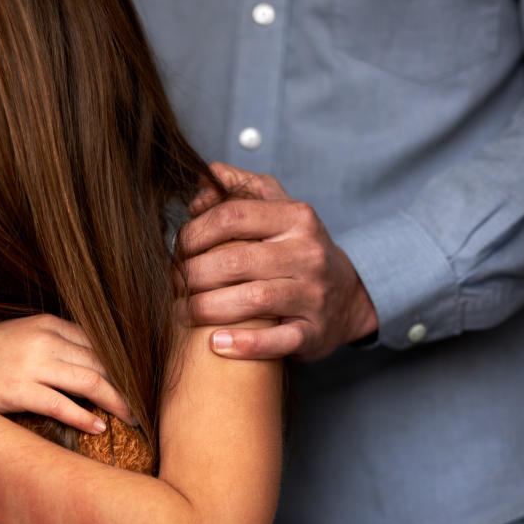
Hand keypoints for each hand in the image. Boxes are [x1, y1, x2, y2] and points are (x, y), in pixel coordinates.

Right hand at [0, 315, 133, 433]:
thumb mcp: (18, 337)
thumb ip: (52, 342)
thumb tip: (90, 361)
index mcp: (46, 322)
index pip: (98, 341)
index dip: (124, 362)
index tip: (142, 378)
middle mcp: (42, 339)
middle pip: (101, 361)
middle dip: (128, 382)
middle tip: (148, 401)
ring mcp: (30, 364)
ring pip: (89, 382)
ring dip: (117, 402)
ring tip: (134, 417)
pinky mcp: (18, 390)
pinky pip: (61, 405)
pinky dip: (85, 418)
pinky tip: (100, 428)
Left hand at [178, 162, 377, 360]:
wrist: (350, 295)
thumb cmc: (298, 250)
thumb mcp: (280, 209)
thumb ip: (241, 188)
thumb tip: (201, 179)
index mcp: (295, 218)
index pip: (233, 216)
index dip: (194, 233)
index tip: (176, 249)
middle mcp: (307, 253)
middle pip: (236, 260)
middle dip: (193, 274)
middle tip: (173, 284)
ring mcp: (312, 294)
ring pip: (253, 300)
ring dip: (207, 309)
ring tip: (182, 312)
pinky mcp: (313, 332)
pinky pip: (278, 340)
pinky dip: (245, 344)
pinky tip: (216, 343)